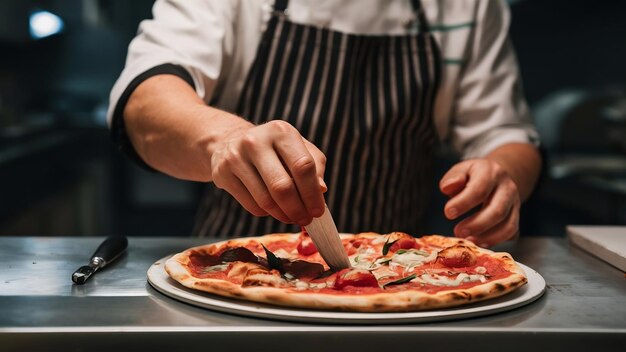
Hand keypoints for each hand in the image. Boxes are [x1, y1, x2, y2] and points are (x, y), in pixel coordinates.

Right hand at [210, 120, 326, 225]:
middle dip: (297, 209)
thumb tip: (321, 189)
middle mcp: (256, 140)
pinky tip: (272, 209)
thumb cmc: (273, 148)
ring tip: (291, 217)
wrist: (230, 142)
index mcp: (281, 131)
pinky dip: (266, 213)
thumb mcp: (297, 148)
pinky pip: (251, 205)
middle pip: (282, 186)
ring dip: (283, 215)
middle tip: (305, 220)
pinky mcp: (222, 173)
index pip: (303, 166)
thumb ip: (315, 165)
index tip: (318, 211)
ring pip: (266, 200)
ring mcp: (236, 156)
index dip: (312, 193)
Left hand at [439, 159, 520, 246]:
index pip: (480, 189)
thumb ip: (453, 177)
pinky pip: (511, 232)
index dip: (463, 203)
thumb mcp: (461, 170)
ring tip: (469, 240)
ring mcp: (515, 202)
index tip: (448, 213)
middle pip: (497, 210)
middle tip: (458, 232)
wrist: (496, 176)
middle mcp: (507, 187)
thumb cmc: (473, 176)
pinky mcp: (516, 216)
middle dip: (476, 224)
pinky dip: (496, 240)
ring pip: (508, 224)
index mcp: (491, 172)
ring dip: (487, 236)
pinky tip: (479, 242)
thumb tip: (447, 187)